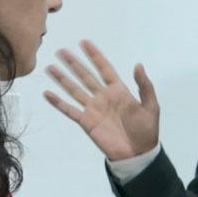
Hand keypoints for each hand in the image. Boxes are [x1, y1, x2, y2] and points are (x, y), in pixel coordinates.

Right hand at [44, 40, 160, 162]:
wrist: (137, 154)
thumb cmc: (146, 130)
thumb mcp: (151, 106)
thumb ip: (144, 86)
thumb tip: (138, 64)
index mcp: (119, 91)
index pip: (104, 69)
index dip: (95, 56)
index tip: (84, 42)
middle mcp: (103, 97)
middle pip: (85, 76)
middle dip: (74, 63)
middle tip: (61, 50)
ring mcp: (93, 109)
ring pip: (74, 90)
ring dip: (62, 79)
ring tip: (50, 67)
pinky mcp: (86, 122)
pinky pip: (69, 110)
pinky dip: (58, 102)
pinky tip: (47, 94)